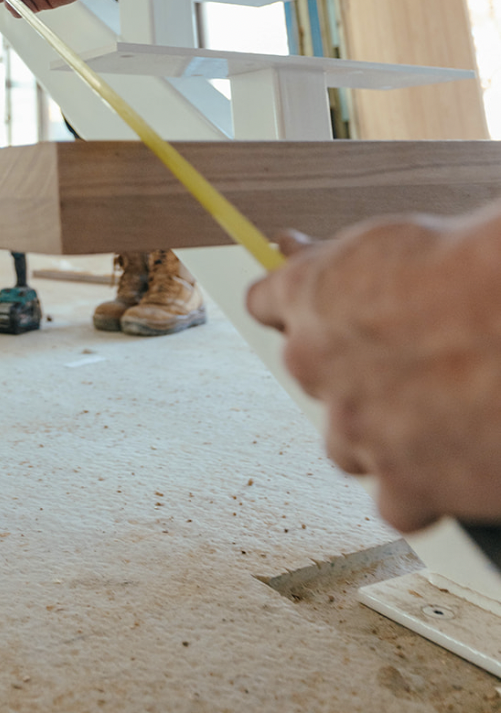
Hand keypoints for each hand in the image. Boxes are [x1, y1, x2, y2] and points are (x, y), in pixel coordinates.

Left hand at [247, 205, 500, 530]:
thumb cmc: (474, 270)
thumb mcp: (393, 241)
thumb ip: (339, 262)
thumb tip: (290, 248)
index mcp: (308, 293)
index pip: (269, 304)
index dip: (308, 311)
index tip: (331, 318)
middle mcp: (314, 363)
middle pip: (317, 380)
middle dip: (358, 375)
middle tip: (418, 364)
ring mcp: (355, 429)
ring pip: (350, 444)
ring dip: (384, 435)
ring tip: (445, 411)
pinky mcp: (401, 486)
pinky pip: (394, 501)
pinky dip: (422, 488)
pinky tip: (455, 457)